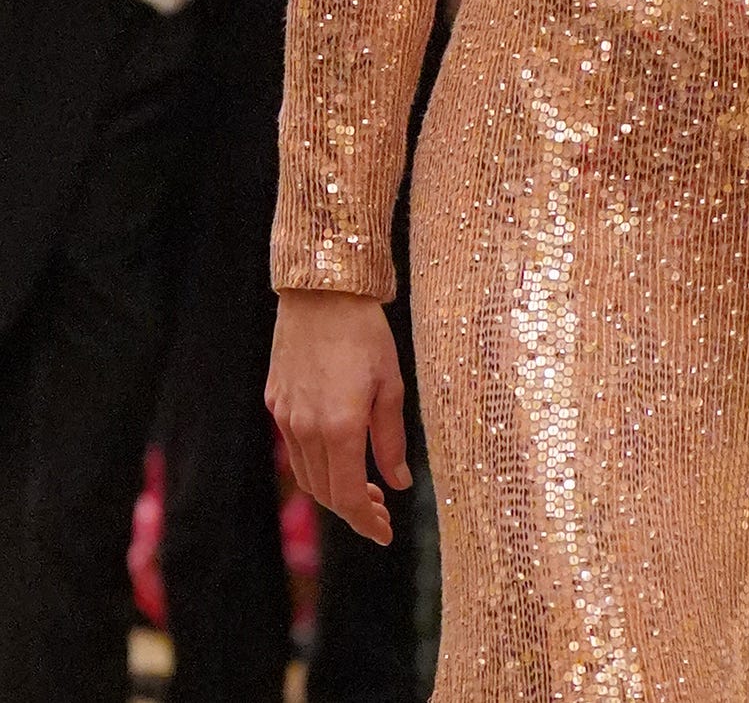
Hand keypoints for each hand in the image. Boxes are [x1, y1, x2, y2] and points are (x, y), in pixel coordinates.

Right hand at [267, 291, 409, 544]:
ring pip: (307, 474)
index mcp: (340, 427)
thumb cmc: (365, 333)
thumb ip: (391, 438)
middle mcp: (307, 429)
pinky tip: (338, 452)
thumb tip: (398, 483)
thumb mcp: (390, 384)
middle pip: (326, 492)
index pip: (349, 496)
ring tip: (364, 486)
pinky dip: (316, 463)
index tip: (385, 533)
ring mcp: (287, 416)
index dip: (367, 521)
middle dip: (353, 510)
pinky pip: (295, 447)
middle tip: (381, 510)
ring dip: (333, 490)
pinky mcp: (276, 402)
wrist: (322, 291)